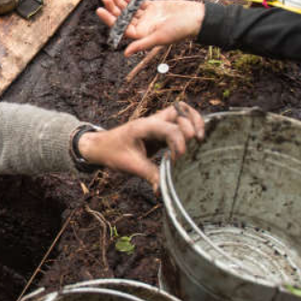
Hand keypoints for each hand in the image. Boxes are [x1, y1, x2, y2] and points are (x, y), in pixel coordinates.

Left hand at [77, 101, 205, 190]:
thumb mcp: (130, 165)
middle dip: (192, 125)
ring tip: (200, 139)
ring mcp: (157, 123)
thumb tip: (162, 191)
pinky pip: (179, 123)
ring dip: (194, 122)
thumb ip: (149, 175)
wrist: (100, 146)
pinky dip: (190, 128)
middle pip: (180, 110)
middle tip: (195, 144)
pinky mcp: (160, 131)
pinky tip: (196, 142)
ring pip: (182, 112)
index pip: (169, 128)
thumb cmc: (112, 152)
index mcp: (144, 126)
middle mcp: (153, 121)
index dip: (179, 142)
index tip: (178, 159)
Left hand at [96, 0, 204, 56]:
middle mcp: (142, 27)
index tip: (100, 10)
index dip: (110, 19)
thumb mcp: (159, 38)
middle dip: (113, 8)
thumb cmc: (180, 31)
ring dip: (118, 1)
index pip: (121, 28)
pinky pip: (136, 2)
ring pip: (128, 8)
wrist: (194, 18)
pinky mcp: (152, 7)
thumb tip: (125, 53)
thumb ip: (142, 44)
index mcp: (142, 36)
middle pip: (123, 17)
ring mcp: (146, 17)